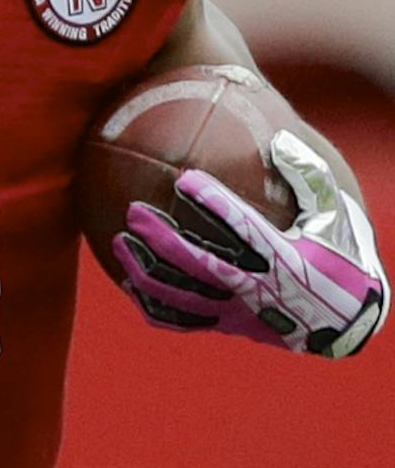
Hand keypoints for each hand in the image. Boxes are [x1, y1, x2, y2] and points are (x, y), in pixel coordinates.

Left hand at [114, 130, 385, 357]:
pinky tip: (129, 283)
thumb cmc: (340, 257)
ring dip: (146, 270)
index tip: (185, 178)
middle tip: (133, 210)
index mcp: (287, 259)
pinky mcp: (227, 328)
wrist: (349, 323)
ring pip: (182, 296)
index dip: (214, 204)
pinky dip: (152, 305)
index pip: (244, 228)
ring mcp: (239, 313)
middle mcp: (258, 290)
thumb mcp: (335, 217)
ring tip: (118, 240)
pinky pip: (181, 322)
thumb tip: (280, 140)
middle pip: (200, 264)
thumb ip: (311, 179)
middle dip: (163, 238)